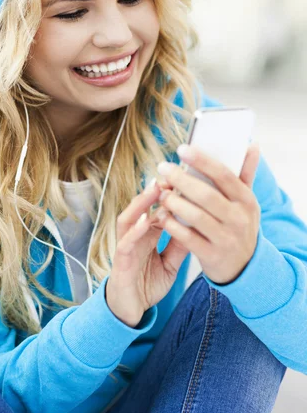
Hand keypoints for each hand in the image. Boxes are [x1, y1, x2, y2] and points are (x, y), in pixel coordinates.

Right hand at [106, 179, 189, 327]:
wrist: (129, 311)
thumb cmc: (147, 284)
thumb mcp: (171, 264)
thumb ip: (180, 245)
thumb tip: (198, 226)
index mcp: (147, 235)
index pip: (158, 209)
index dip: (171, 195)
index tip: (188, 179)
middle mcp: (134, 235)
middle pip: (144, 207)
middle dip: (157, 190)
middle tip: (174, 173)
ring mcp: (125, 246)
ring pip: (130, 217)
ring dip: (142, 202)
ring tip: (156, 187)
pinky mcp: (120, 261)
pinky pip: (126, 242)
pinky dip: (135, 229)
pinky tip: (145, 219)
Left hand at [156, 143, 260, 284]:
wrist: (246, 267)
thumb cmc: (240, 225)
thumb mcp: (246, 201)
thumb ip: (246, 173)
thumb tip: (252, 144)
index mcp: (246, 200)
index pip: (224, 175)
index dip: (202, 161)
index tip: (182, 148)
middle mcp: (238, 219)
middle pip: (207, 195)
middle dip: (182, 179)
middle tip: (163, 167)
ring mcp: (226, 239)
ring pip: (196, 217)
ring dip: (175, 202)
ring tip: (161, 192)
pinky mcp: (212, 255)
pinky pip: (188, 238)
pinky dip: (172, 226)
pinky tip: (161, 215)